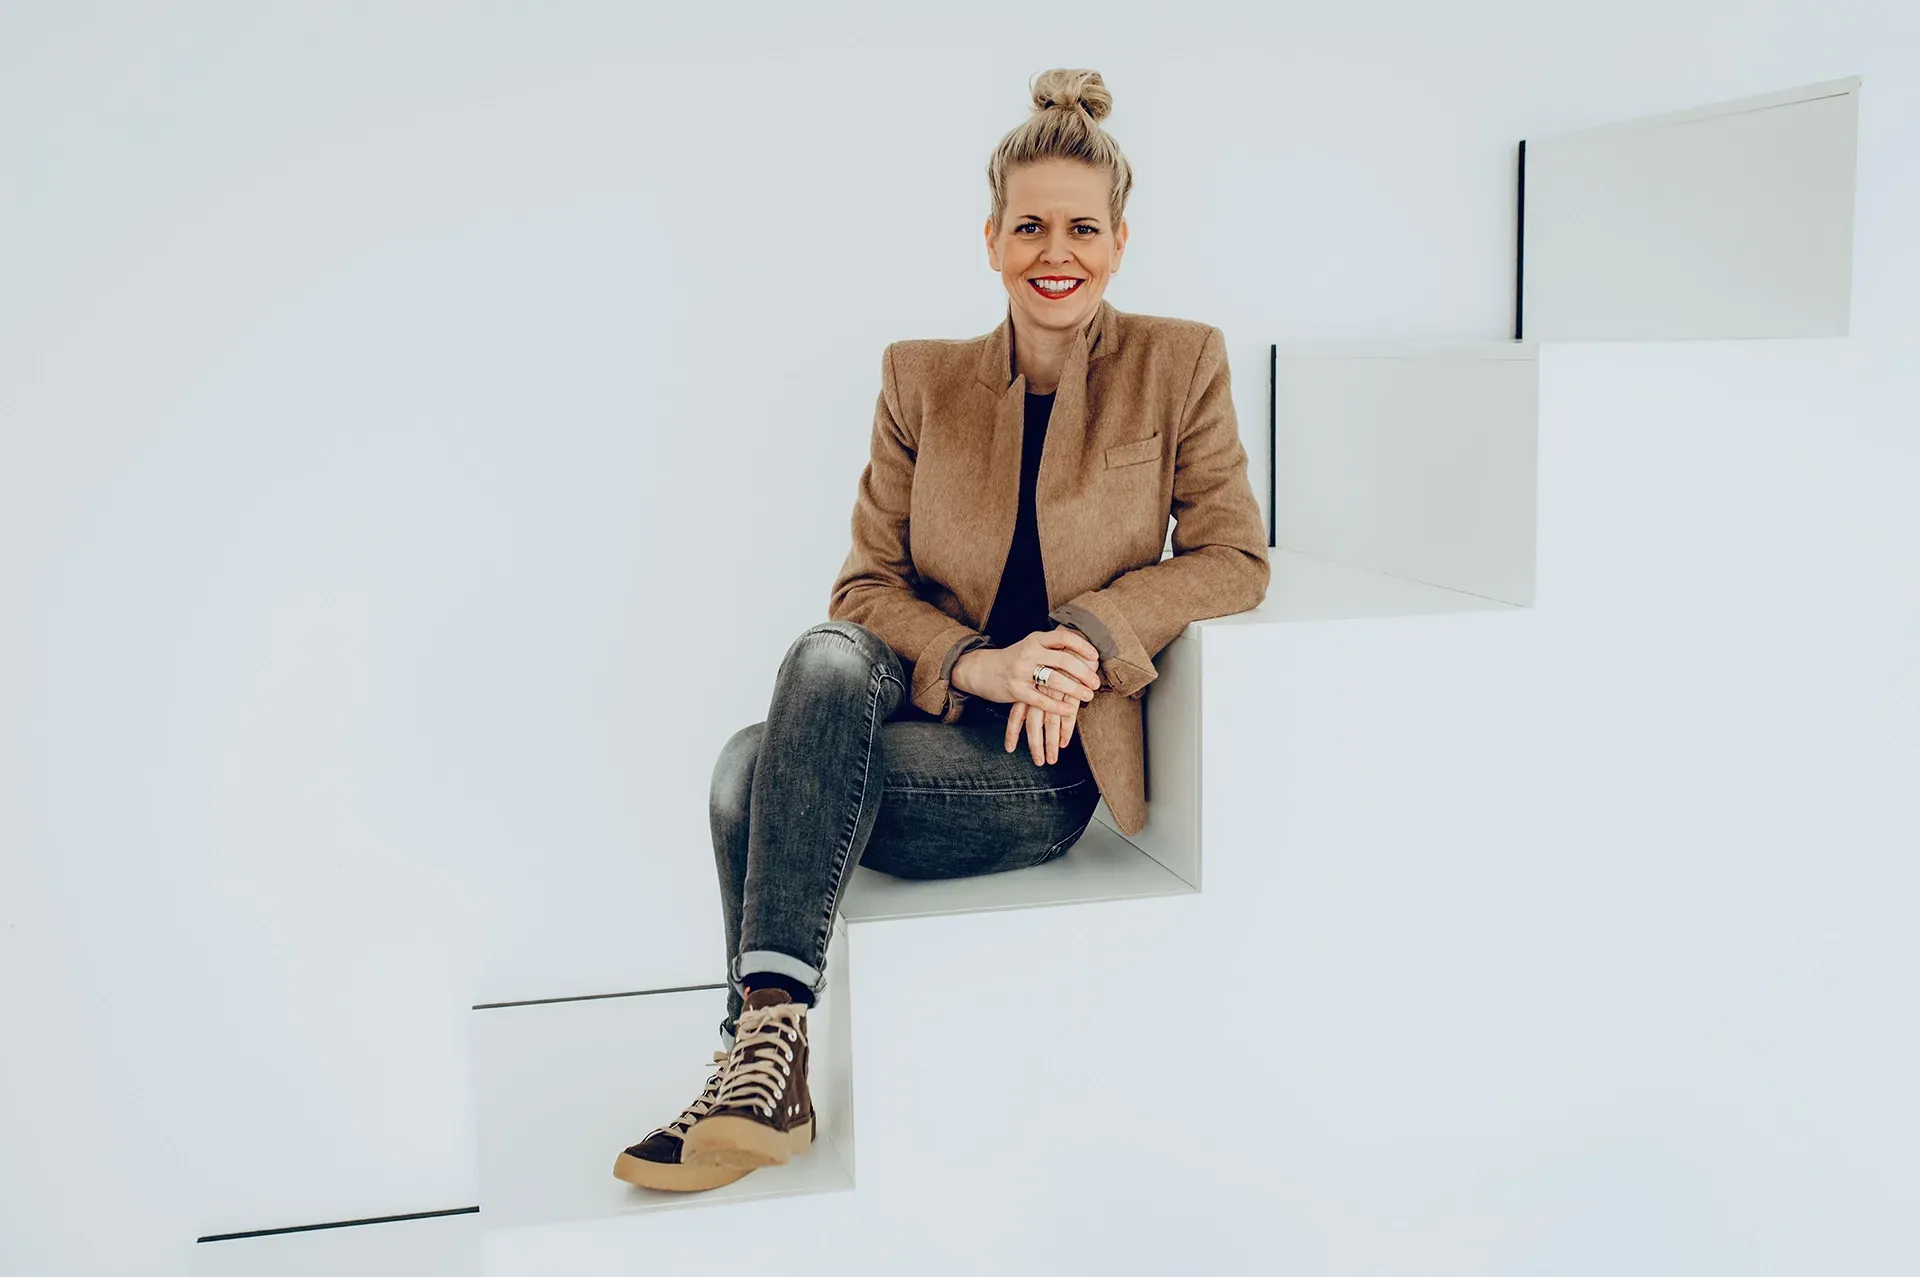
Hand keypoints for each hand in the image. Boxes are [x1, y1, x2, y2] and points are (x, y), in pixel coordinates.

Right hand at [952, 627, 1103, 764]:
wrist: (981, 670)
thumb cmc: (1014, 659)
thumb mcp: (1032, 647)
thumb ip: (1053, 648)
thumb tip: (1085, 654)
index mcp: (1036, 639)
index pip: (1064, 637)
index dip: (1082, 646)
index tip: (1096, 657)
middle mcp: (1029, 652)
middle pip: (1064, 660)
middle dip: (1084, 673)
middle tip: (1096, 683)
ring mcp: (1021, 671)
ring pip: (1054, 680)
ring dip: (1075, 690)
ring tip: (1088, 696)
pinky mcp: (1015, 689)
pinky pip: (1041, 699)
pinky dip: (1057, 706)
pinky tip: (1069, 709)